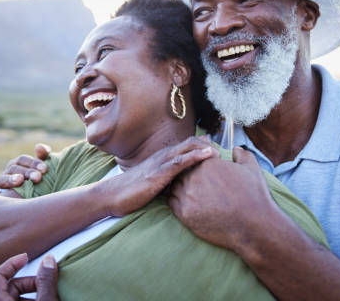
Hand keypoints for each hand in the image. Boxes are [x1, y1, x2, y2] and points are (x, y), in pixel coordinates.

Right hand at [0, 144, 50, 193]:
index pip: (23, 160)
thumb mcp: (42, 167)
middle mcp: (9, 171)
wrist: (36, 195)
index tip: (45, 169)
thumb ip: (43, 155)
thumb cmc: (40, 177)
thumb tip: (39, 146)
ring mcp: (2, 182)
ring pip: (2, 179)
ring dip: (10, 180)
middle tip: (38, 177)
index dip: (33, 163)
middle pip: (14, 169)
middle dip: (27, 172)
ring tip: (19, 180)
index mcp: (18, 163)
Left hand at [0, 253, 58, 300]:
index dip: (12, 263)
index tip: (26, 257)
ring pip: (16, 297)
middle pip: (10, 286)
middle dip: (31, 281)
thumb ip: (46, 282)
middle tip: (47, 282)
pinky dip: (33, 300)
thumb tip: (48, 260)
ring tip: (49, 294)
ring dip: (33, 292)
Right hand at [100, 136, 218, 216]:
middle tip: (227, 152)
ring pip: (188, 148)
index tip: (221, 152)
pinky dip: (196, 156)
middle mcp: (164, 156)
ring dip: (206, 148)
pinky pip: (180, 161)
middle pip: (191, 143)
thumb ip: (168, 182)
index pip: (188, 146)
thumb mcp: (155, 185)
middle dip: (209, 145)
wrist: (112, 196)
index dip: (205, 146)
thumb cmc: (131, 192)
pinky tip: (208, 156)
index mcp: (163, 159)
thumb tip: (183, 187)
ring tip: (222, 152)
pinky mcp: (159, 173)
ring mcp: (161, 163)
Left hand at [169, 147, 277, 252]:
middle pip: (183, 171)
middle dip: (189, 176)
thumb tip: (235, 149)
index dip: (200, 165)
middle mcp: (194, 177)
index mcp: (207, 164)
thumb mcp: (252, 168)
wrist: (254, 226)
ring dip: (181, 188)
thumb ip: (242, 155)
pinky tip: (187, 204)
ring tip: (192, 194)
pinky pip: (172, 202)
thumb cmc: (254, 197)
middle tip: (198, 184)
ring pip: (175, 186)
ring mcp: (187, 196)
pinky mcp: (184, 214)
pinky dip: (177, 201)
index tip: (206, 174)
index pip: (195, 158)